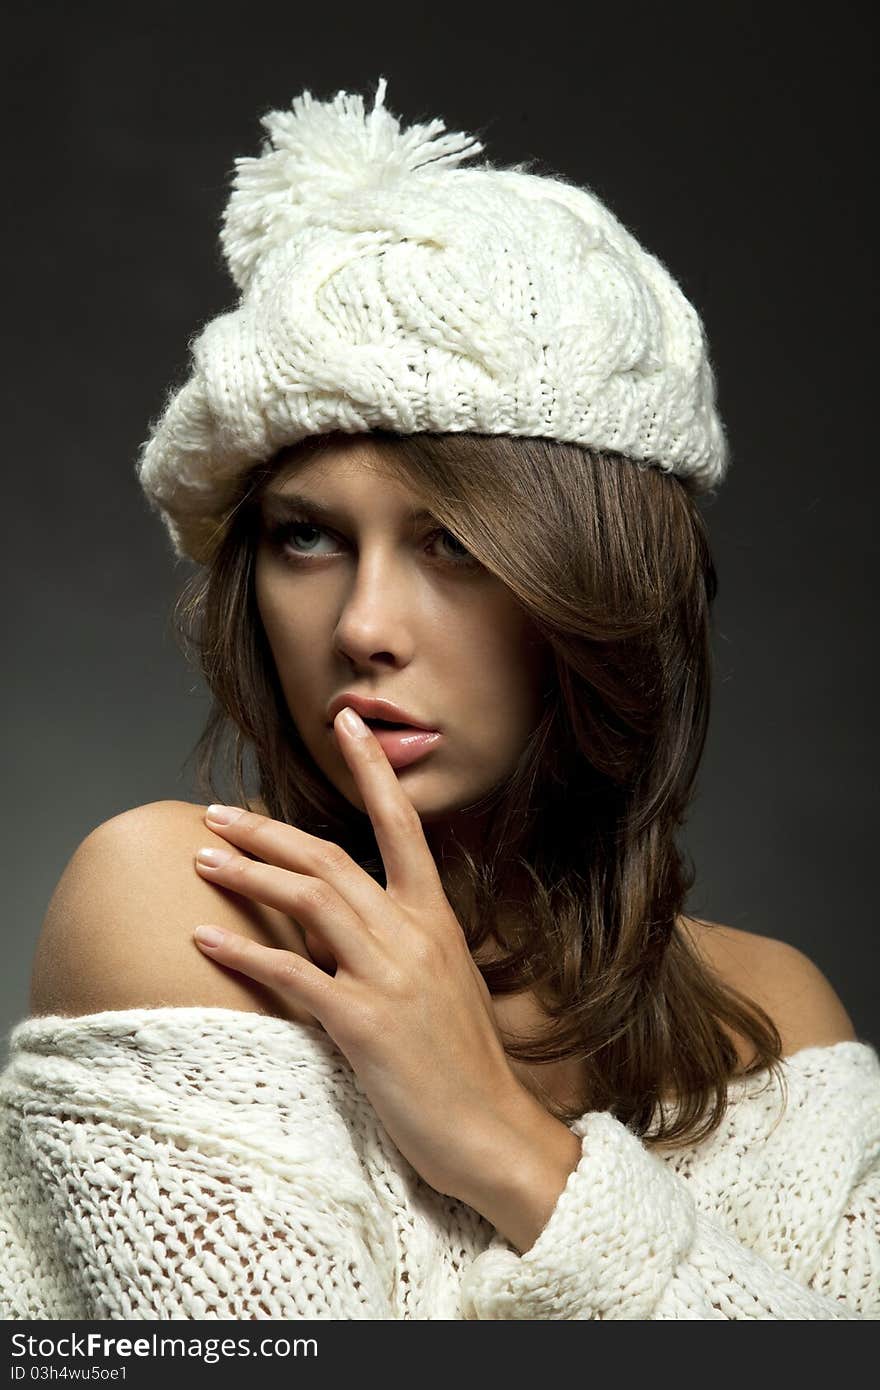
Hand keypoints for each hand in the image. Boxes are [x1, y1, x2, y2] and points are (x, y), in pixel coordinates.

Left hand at [191, 705, 538, 1203]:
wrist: (491, 1130)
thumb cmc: (463, 1061)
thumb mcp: (443, 982)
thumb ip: (399, 940)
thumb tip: (347, 920)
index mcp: (434, 918)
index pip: (401, 824)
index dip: (371, 770)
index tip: (346, 722)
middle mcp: (412, 935)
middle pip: (330, 858)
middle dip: (267, 830)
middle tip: (216, 814)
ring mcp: (389, 976)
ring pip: (309, 900)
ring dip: (248, 873)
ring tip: (201, 858)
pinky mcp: (364, 1023)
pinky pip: (292, 973)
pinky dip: (243, 950)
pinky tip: (204, 937)